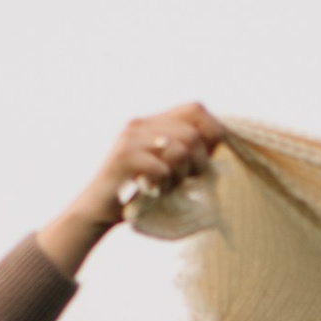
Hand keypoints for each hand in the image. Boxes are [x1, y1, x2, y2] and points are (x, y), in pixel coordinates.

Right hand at [39, 104, 223, 277]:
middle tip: (187, 182)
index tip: (207, 160)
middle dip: (198, 164)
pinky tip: (153, 193)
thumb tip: (222, 144)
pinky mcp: (124, 158)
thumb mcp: (169, 169)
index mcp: (153, 122)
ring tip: (166, 187)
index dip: (211, 132)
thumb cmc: (140, 193)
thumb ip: (190, 153)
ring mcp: (131, 139)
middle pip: (192, 134)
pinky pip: (162, 169)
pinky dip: (163, 186)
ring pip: (180, 150)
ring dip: (180, 177)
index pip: (196, 108)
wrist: (98, 211)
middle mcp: (141, 124)